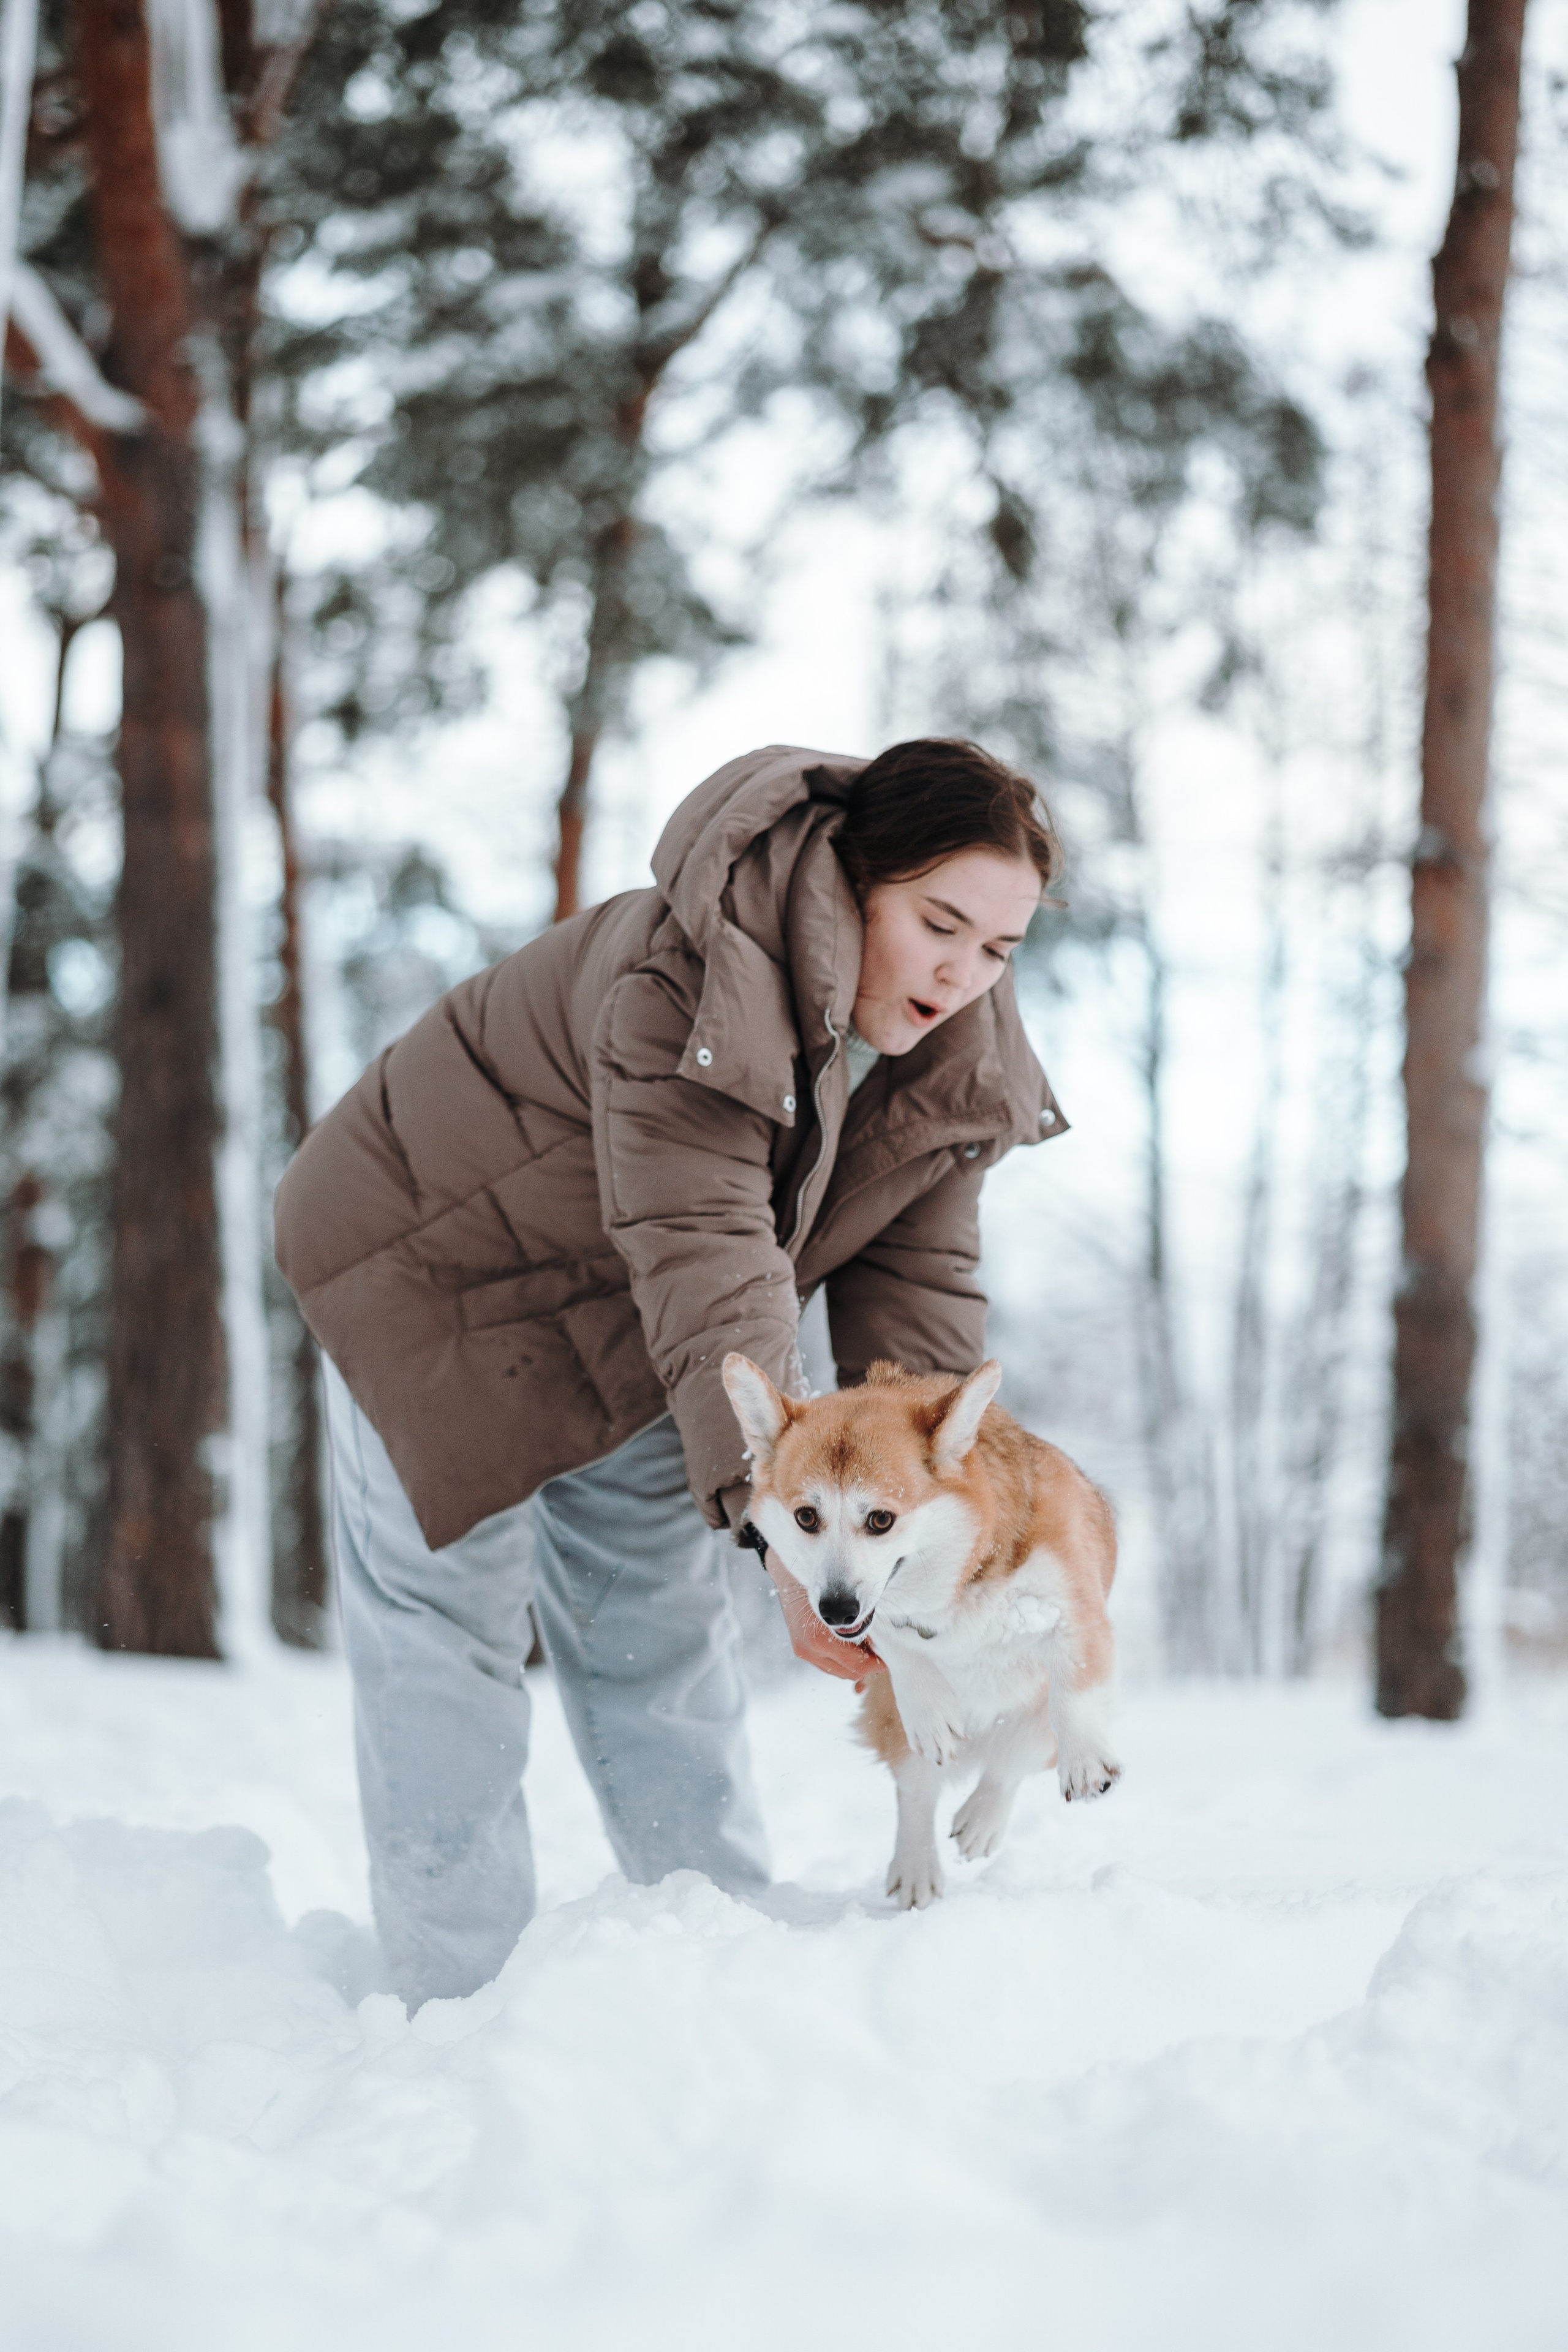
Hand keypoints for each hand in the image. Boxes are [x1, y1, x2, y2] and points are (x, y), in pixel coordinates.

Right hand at [764, 1550, 886, 1683]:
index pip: (857, 1665)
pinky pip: (827, 1665)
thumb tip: (879, 1644)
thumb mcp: (847, 1605)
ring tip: (865, 1649)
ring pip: (838, 1671)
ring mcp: (804, 1652)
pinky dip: (841, 1661)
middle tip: (879, 1653)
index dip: (876, 1664)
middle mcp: (810, 1651)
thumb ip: (862, 1628)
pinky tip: (849, 1648)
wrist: (792, 1577)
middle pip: (848, 1673)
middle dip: (866, 1666)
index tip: (887, 1657)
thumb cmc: (824, 1586)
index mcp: (821, 1641)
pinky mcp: (801, 1650)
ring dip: (853, 1664)